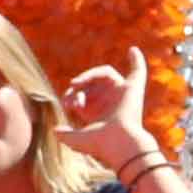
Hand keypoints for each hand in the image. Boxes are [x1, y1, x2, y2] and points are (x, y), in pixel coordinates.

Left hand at [56, 49, 158, 173]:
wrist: (117, 142)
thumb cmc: (98, 143)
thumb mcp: (75, 139)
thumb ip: (64, 134)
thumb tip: (54, 130)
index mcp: (99, 113)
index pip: (84, 97)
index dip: (72, 97)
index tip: (67, 105)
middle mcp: (112, 102)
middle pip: (91, 84)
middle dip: (76, 87)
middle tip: (69, 98)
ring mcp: (123, 94)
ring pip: (102, 73)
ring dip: (87, 75)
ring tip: (75, 83)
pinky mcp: (133, 88)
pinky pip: (138, 70)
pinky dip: (136, 60)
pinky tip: (132, 50)